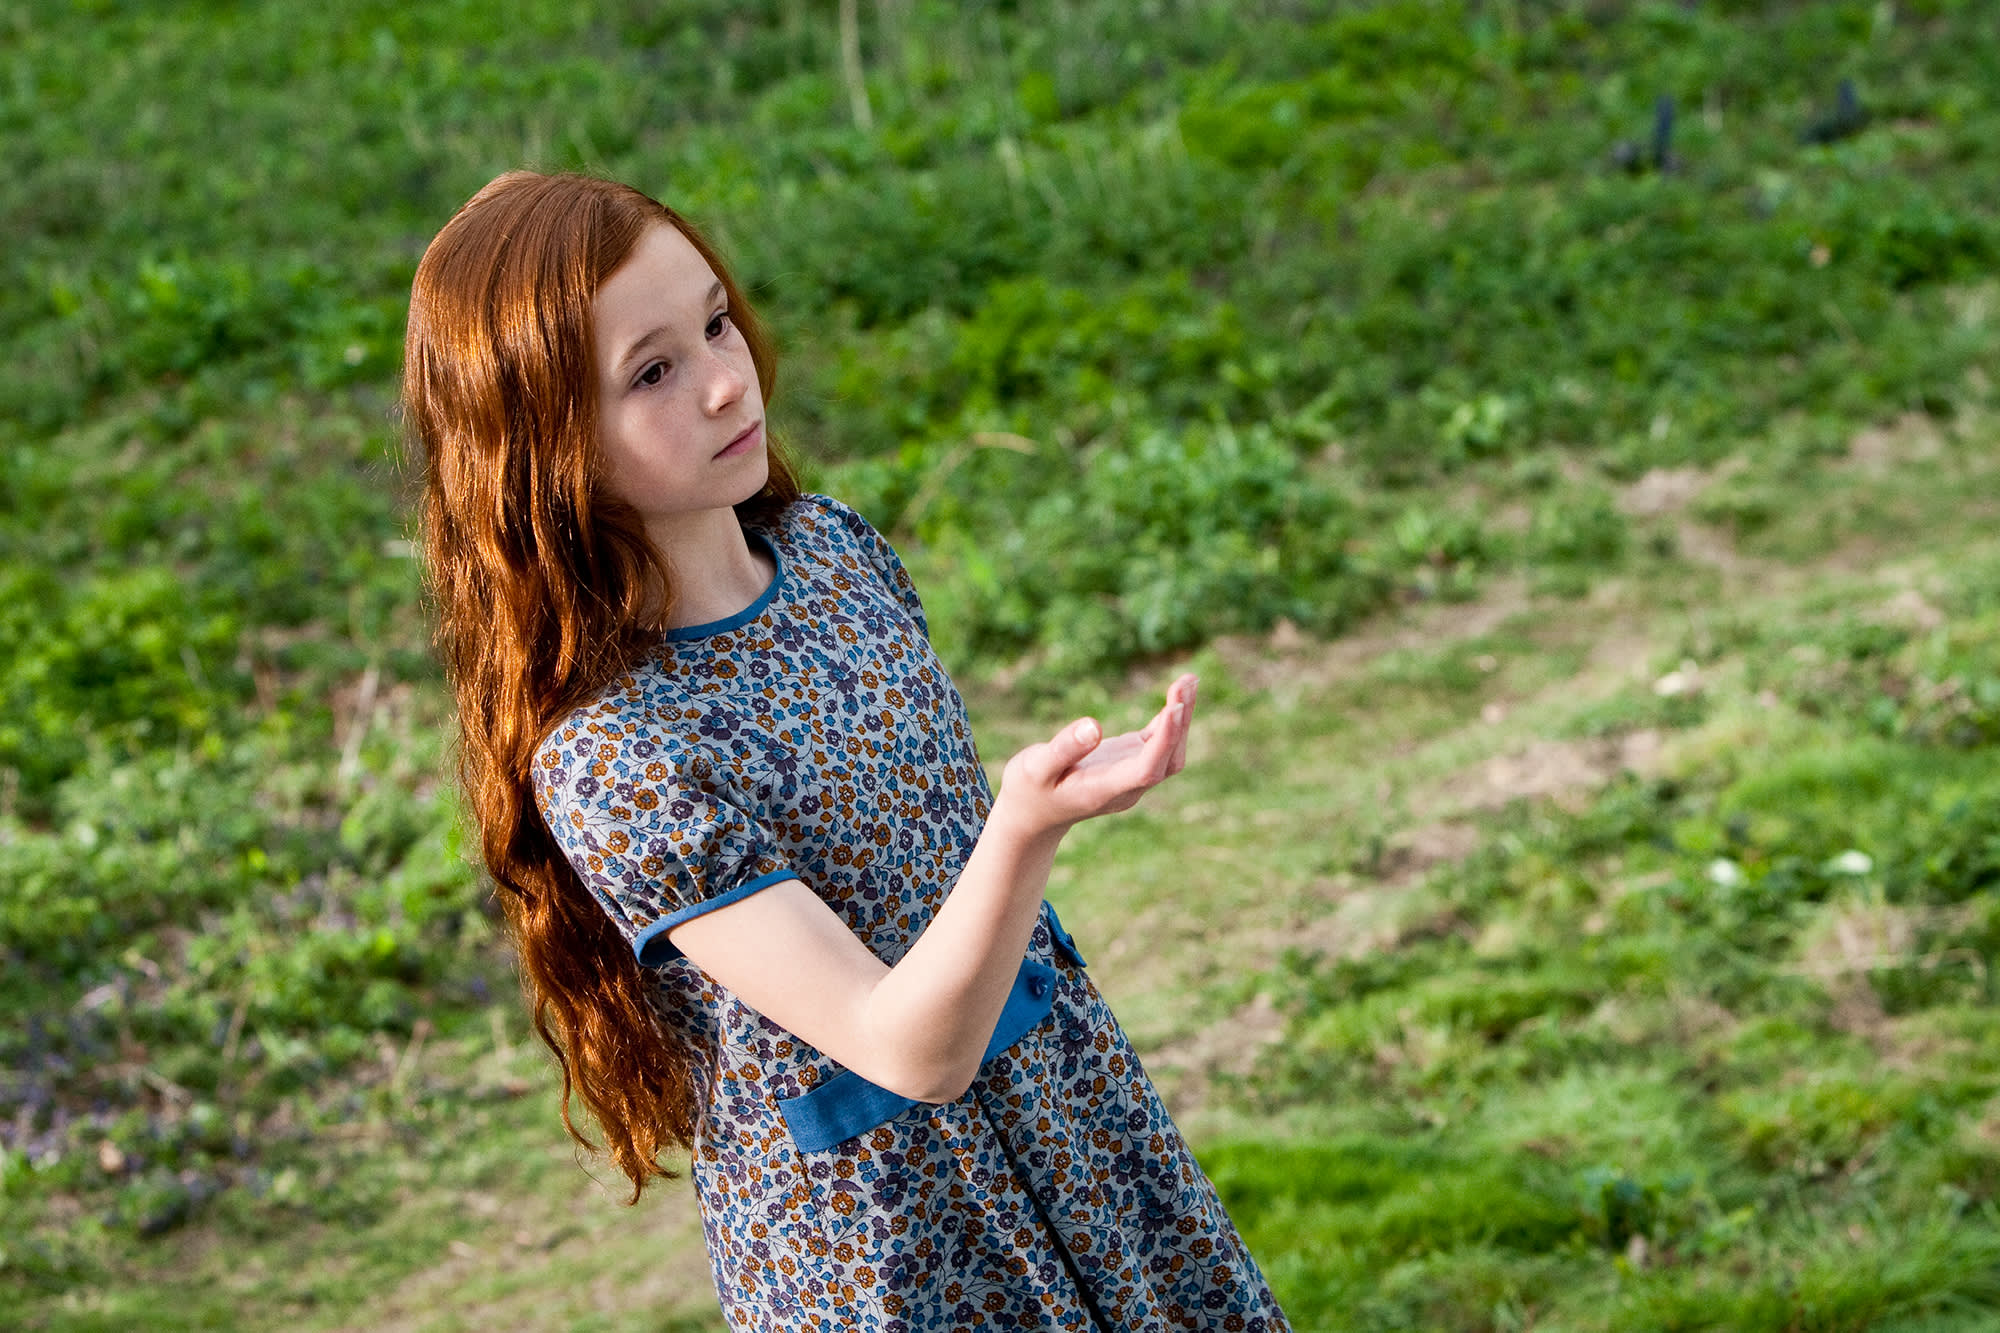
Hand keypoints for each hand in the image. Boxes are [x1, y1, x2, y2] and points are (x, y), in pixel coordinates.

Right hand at [994, 673, 1197, 838]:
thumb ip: (1063, 749)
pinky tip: (1178, 691)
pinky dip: (1171, 718)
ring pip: (1169, 751)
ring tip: (1188, 680)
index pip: (1147, 769)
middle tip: (1186, 681)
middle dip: (1180, 722)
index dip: (1164, 741)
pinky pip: (1158, 742)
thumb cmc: (1029, 790)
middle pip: (1167, 760)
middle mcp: (1127, 787)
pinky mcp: (1129, 762)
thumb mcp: (1035, 769)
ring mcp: (1131, 776)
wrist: (1033, 814)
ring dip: (1181, 717)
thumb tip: (1093, 724)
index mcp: (1105, 790)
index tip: (1174, 707)